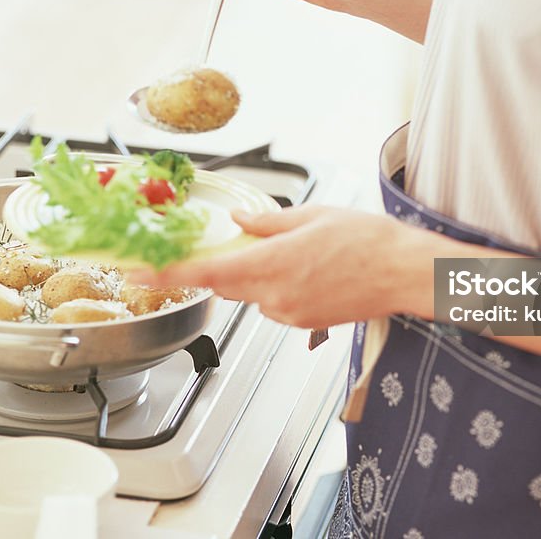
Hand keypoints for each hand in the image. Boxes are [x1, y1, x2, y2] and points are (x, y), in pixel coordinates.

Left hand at [133, 205, 442, 328]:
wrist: (404, 273)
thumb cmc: (368, 241)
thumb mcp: (313, 216)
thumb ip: (267, 223)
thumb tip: (238, 220)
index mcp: (271, 263)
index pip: (205, 272)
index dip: (165, 275)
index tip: (136, 274)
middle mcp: (274, 294)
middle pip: (224, 283)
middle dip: (218, 265)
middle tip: (225, 244)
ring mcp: (288, 313)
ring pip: (250, 293)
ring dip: (255, 273)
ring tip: (296, 252)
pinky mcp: (303, 323)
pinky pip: (273, 303)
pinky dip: (277, 286)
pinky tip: (309, 270)